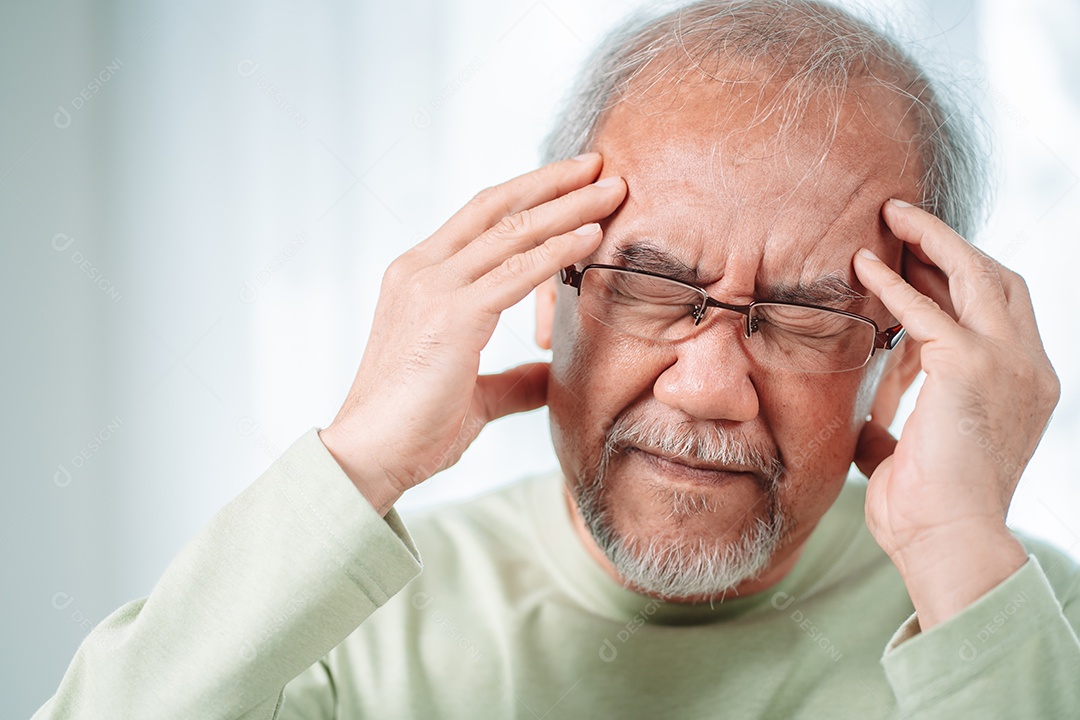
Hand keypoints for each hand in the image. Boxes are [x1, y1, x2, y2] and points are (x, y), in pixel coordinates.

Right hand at [318, 154, 625, 514]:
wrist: (369, 457)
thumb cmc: (413, 427)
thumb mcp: (474, 394)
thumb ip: (512, 380)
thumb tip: (549, 377)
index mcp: (417, 278)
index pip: (479, 217)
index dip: (528, 193)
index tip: (572, 181)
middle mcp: (420, 270)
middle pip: (497, 207)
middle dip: (552, 182)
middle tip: (600, 164)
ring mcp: (432, 288)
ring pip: (512, 231)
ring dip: (568, 206)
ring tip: (613, 189)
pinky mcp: (451, 316)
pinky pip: (516, 272)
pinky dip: (558, 250)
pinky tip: (592, 236)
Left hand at [852, 199, 1058, 629]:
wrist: (947, 543)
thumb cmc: (928, 512)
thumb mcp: (917, 455)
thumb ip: (899, 428)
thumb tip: (868, 422)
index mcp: (1026, 386)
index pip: (1001, 310)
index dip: (960, 277)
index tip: (916, 258)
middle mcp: (1028, 367)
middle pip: (997, 279)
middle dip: (950, 244)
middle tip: (902, 218)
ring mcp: (1006, 363)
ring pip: (974, 274)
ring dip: (930, 240)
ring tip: (889, 216)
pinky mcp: (969, 366)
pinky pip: (924, 309)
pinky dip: (892, 283)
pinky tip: (862, 265)